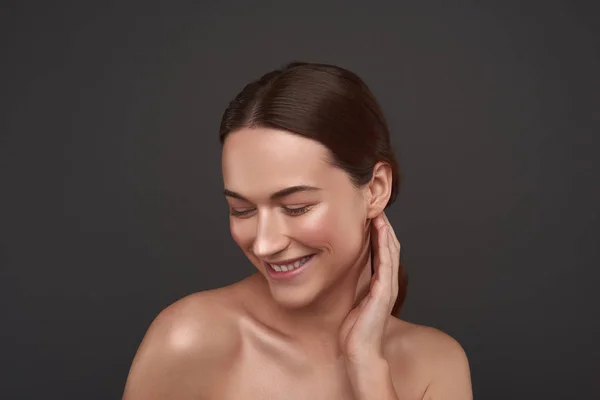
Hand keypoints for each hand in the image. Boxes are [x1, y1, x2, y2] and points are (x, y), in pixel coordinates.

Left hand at [338, 212, 400, 363]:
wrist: (359, 352)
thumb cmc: (354, 331)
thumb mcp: (353, 301)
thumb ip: (355, 286)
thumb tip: (344, 272)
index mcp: (380, 284)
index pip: (383, 252)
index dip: (378, 233)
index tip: (370, 216)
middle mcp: (387, 283)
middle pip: (390, 247)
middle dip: (383, 227)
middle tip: (375, 207)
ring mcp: (387, 287)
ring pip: (391, 250)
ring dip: (386, 230)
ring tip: (379, 212)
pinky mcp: (384, 292)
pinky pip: (386, 262)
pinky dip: (384, 245)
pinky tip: (380, 230)